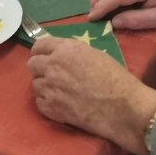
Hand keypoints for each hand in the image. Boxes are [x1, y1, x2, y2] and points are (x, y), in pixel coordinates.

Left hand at [29, 37, 155, 154]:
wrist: (123, 107)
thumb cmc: (116, 78)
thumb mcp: (94, 54)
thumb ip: (72, 53)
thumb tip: (61, 56)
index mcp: (65, 49)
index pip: (39, 45)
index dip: (41, 51)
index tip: (45, 56)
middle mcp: (53, 66)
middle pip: (32, 64)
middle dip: (40, 68)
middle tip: (53, 75)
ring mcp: (50, 88)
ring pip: (35, 84)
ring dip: (45, 86)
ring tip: (60, 91)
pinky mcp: (51, 109)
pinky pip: (39, 102)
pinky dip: (47, 103)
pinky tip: (61, 104)